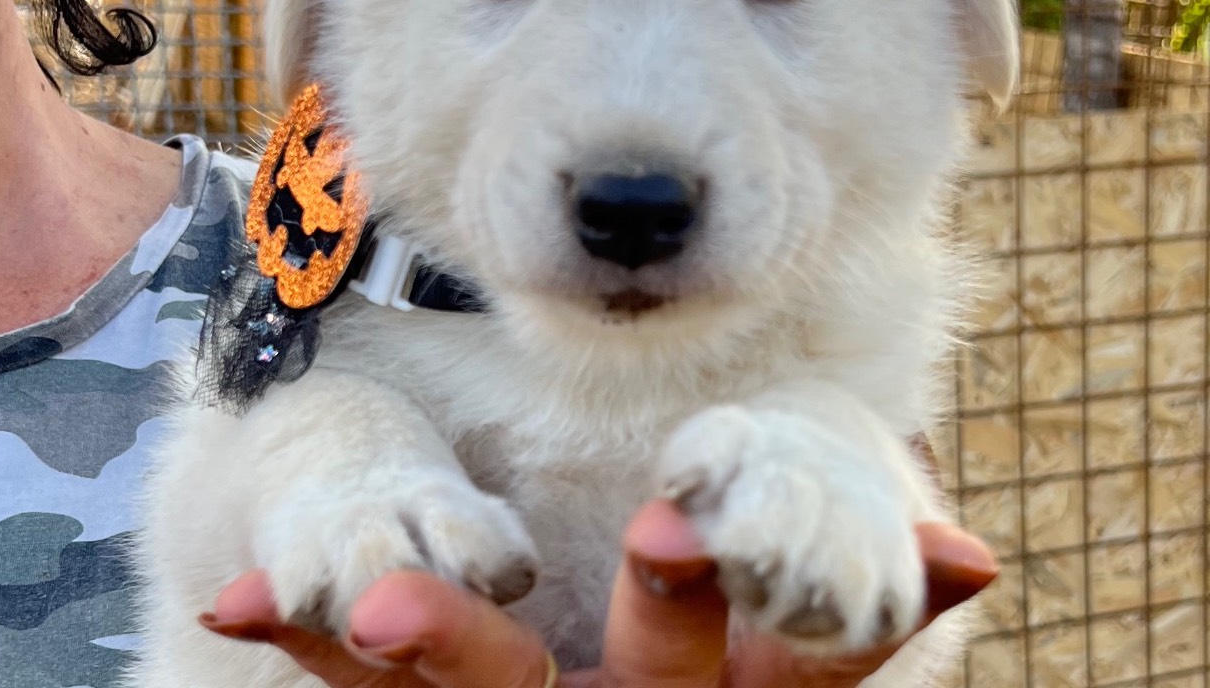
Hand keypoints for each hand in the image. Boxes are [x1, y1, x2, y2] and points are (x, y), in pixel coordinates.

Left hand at [201, 499, 997, 687]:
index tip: (772, 536)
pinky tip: (239, 599)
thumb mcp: (800, 672)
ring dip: (438, 644)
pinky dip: (304, 647)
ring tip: (375, 594)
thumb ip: (868, 607)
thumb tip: (971, 552)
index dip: (825, 623)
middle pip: (656, 682)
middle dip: (664, 618)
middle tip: (663, 536)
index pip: (809, 668)